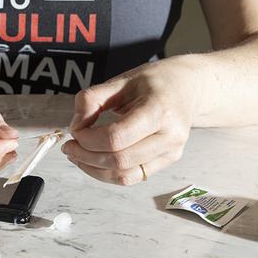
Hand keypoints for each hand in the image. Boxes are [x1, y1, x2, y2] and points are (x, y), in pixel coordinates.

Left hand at [62, 59, 199, 184]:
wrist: (188, 87)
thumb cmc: (156, 81)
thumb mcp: (122, 79)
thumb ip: (93, 99)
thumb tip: (75, 126)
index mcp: (159, 109)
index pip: (117, 137)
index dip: (89, 138)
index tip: (75, 130)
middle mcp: (170, 135)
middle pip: (120, 160)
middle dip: (86, 156)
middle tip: (69, 146)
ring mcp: (171, 152)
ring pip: (124, 175)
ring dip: (94, 169)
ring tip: (77, 155)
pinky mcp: (167, 162)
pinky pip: (132, 177)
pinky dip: (107, 173)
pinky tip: (94, 161)